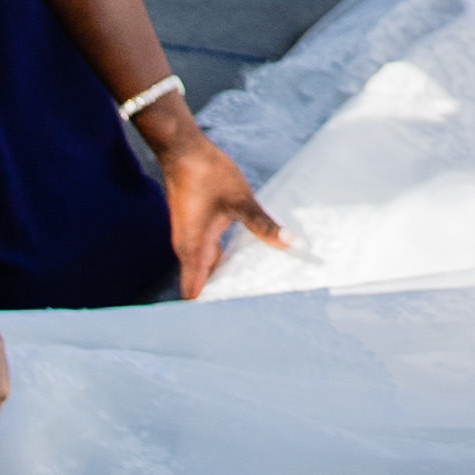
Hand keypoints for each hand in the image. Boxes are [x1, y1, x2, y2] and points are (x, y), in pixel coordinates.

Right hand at [155, 123, 291, 297]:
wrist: (182, 150)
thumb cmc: (207, 173)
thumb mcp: (240, 200)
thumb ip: (264, 225)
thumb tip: (291, 244)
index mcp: (193, 249)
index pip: (195, 295)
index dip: (209, 312)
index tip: (230, 324)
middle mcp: (187, 250)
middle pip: (202, 286)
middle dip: (223, 299)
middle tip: (252, 313)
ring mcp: (189, 240)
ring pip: (206, 271)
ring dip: (224, 280)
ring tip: (252, 292)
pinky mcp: (194, 229)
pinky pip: (207, 256)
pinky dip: (223, 263)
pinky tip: (244, 262)